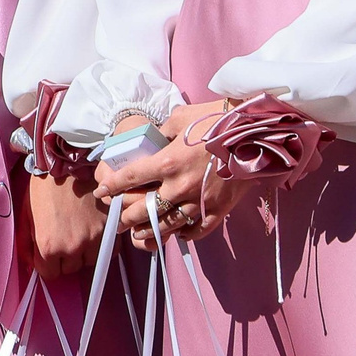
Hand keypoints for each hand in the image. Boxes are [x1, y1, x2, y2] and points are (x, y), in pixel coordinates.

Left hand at [27, 166, 109, 280]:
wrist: (67, 160)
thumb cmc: (44, 185)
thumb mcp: (27, 215)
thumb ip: (28, 243)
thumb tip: (32, 262)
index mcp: (49, 246)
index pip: (50, 274)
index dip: (47, 264)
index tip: (48, 254)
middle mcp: (73, 247)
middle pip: (71, 269)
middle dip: (66, 257)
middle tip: (63, 238)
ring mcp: (94, 238)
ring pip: (91, 261)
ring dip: (85, 252)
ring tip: (79, 233)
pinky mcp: (110, 227)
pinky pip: (109, 249)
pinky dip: (103, 244)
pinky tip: (94, 231)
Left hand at [97, 101, 255, 247]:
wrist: (254, 134)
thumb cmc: (216, 121)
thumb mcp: (181, 118)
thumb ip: (163, 132)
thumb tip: (154, 138)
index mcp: (166, 162)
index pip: (129, 178)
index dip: (111, 186)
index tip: (101, 192)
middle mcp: (178, 187)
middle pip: (143, 209)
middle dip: (125, 217)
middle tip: (117, 221)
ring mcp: (198, 202)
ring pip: (166, 226)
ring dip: (149, 233)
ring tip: (138, 237)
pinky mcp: (217, 212)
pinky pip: (196, 231)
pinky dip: (184, 234)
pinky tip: (177, 234)